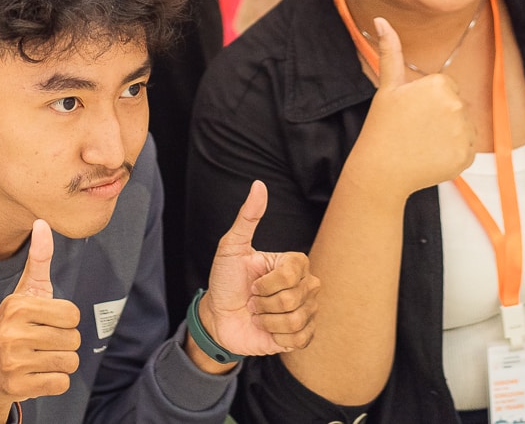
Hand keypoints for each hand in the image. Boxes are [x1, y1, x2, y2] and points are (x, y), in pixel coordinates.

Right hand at [0, 220, 80, 421]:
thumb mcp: (25, 293)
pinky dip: (55, 382)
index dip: (65, 320)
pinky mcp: (18, 387)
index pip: (72, 314)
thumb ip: (38, 261)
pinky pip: (61, 384)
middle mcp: (13, 333)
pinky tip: (37, 374)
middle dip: (64, 343)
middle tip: (42, 343)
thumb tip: (42, 223)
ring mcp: (14, 362)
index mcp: (17, 306)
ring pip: (69, 362)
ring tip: (41, 358)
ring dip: (61, 363)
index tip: (47, 322)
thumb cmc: (14, 326)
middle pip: (73, 339)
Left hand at [197, 180, 321, 359]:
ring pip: (295, 320)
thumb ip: (248, 216)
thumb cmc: (225, 279)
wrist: (218, 316)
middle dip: (263, 302)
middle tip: (253, 300)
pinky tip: (267, 329)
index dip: (267, 282)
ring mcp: (306, 311)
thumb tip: (259, 185)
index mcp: (294, 263)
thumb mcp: (232, 246)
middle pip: (293, 298)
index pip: (293, 273)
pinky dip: (276, 336)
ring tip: (258, 314)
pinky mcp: (302, 336)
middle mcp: (306, 286)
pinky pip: (299, 339)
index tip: (252, 282)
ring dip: (267, 320)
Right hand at [347, 17, 475, 198]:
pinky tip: (431, 155)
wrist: (381, 169)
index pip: (447, 87)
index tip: (412, 111)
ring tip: (423, 142)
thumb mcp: (387, 87)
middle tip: (416, 128)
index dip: (428, 100)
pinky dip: (452, 153)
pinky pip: (466, 148)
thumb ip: (391, 51)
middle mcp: (456, 105)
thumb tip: (380, 19)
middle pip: (457, 106)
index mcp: (439, 85)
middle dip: (441, 115)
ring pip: (464, 126)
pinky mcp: (467, 155)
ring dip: (449, 134)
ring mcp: (463, 132)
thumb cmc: (383, 126)